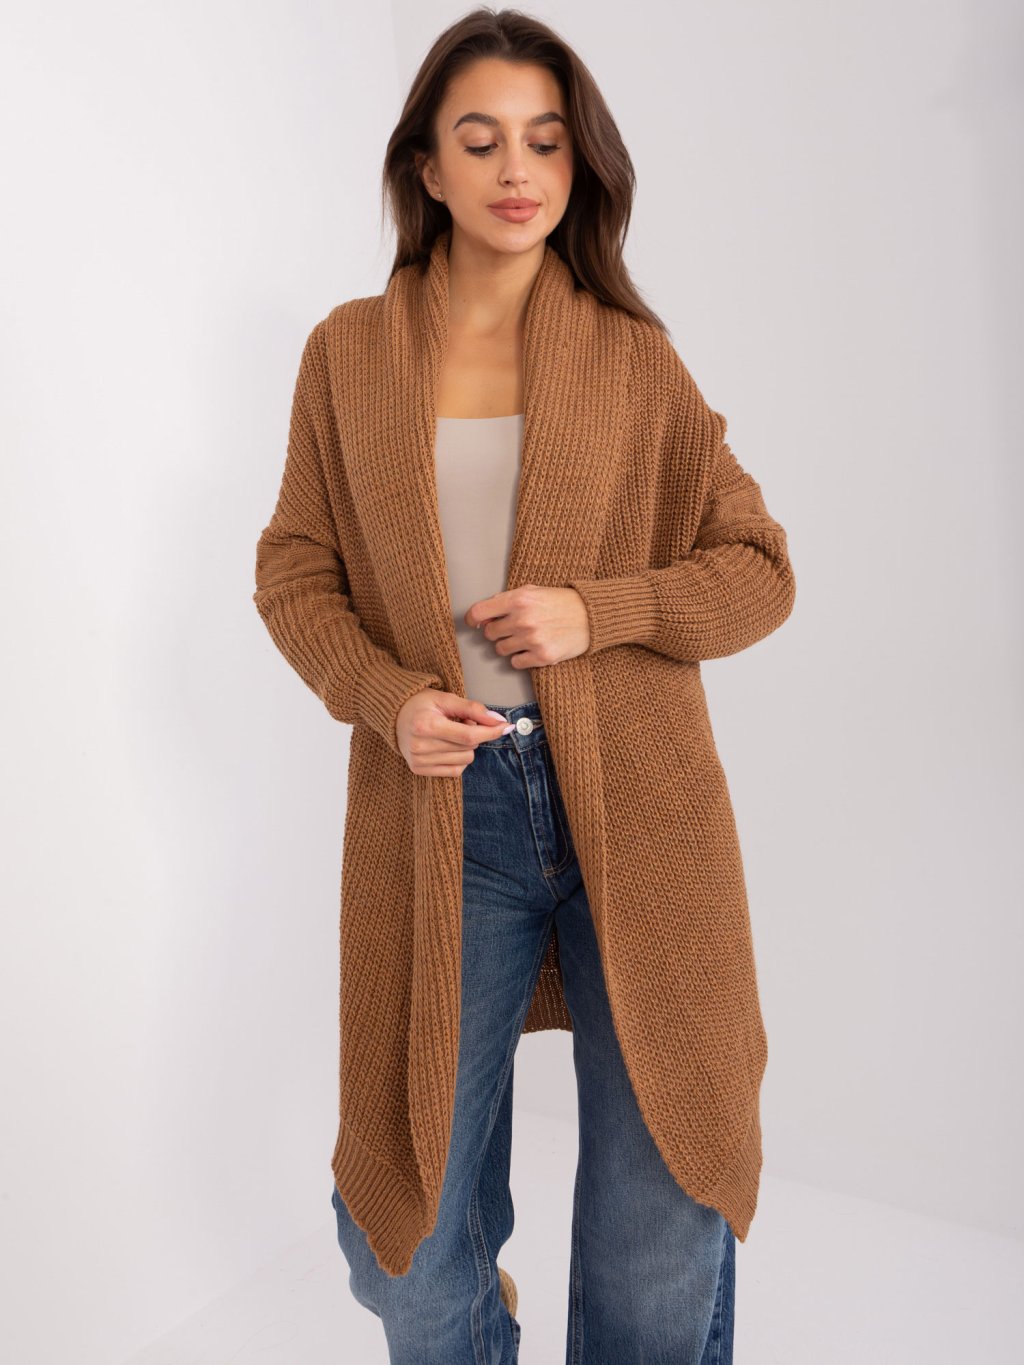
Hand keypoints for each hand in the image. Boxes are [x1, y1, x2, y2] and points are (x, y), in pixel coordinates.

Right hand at [396, 690, 513, 776]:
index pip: (468, 735)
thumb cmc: (421, 704)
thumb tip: (498, 720)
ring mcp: (418, 760)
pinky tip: (446, 746)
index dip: (491, 732)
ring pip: (465, 761)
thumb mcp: (446, 699)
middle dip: (474, 734)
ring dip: (465, 747)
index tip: (507, 727)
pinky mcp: (419, 770)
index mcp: (426, 725)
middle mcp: (420, 746)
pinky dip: (458, 759)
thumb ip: (473, 709)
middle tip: (460, 721)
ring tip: (450, 733)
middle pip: (469, 748)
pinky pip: (455, 772)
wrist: (394, 716)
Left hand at [464, 584, 589, 666]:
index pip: (480, 612)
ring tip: (524, 637)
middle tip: (511, 628)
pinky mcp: (542, 657)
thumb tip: (483, 616)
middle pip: (490, 634)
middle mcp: (523, 620)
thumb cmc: (561, 602)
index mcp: (518, 599)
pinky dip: (521, 658)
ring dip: (509, 645)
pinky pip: (516, 663)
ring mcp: (532, 640)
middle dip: (497, 631)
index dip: (473, 619)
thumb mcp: (532, 591)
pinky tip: (532, 648)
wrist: (591, 616)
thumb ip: (506, 600)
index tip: (474, 623)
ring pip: (501, 650)